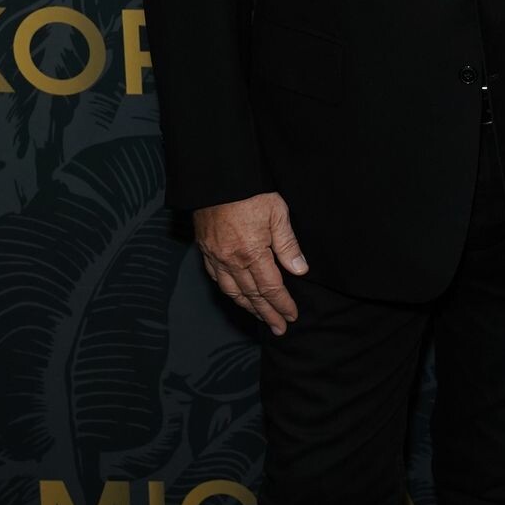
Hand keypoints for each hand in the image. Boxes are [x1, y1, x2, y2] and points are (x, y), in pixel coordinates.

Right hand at [193, 192, 308, 334]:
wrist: (216, 176)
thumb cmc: (250, 191)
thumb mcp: (277, 213)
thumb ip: (288, 244)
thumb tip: (299, 270)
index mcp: (251, 252)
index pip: (271, 287)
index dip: (282, 304)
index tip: (292, 316)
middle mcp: (231, 259)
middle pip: (251, 294)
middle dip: (267, 313)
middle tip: (279, 328)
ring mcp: (215, 255)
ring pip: (232, 290)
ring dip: (248, 307)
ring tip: (260, 317)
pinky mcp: (205, 248)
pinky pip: (216, 277)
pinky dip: (228, 291)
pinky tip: (236, 295)